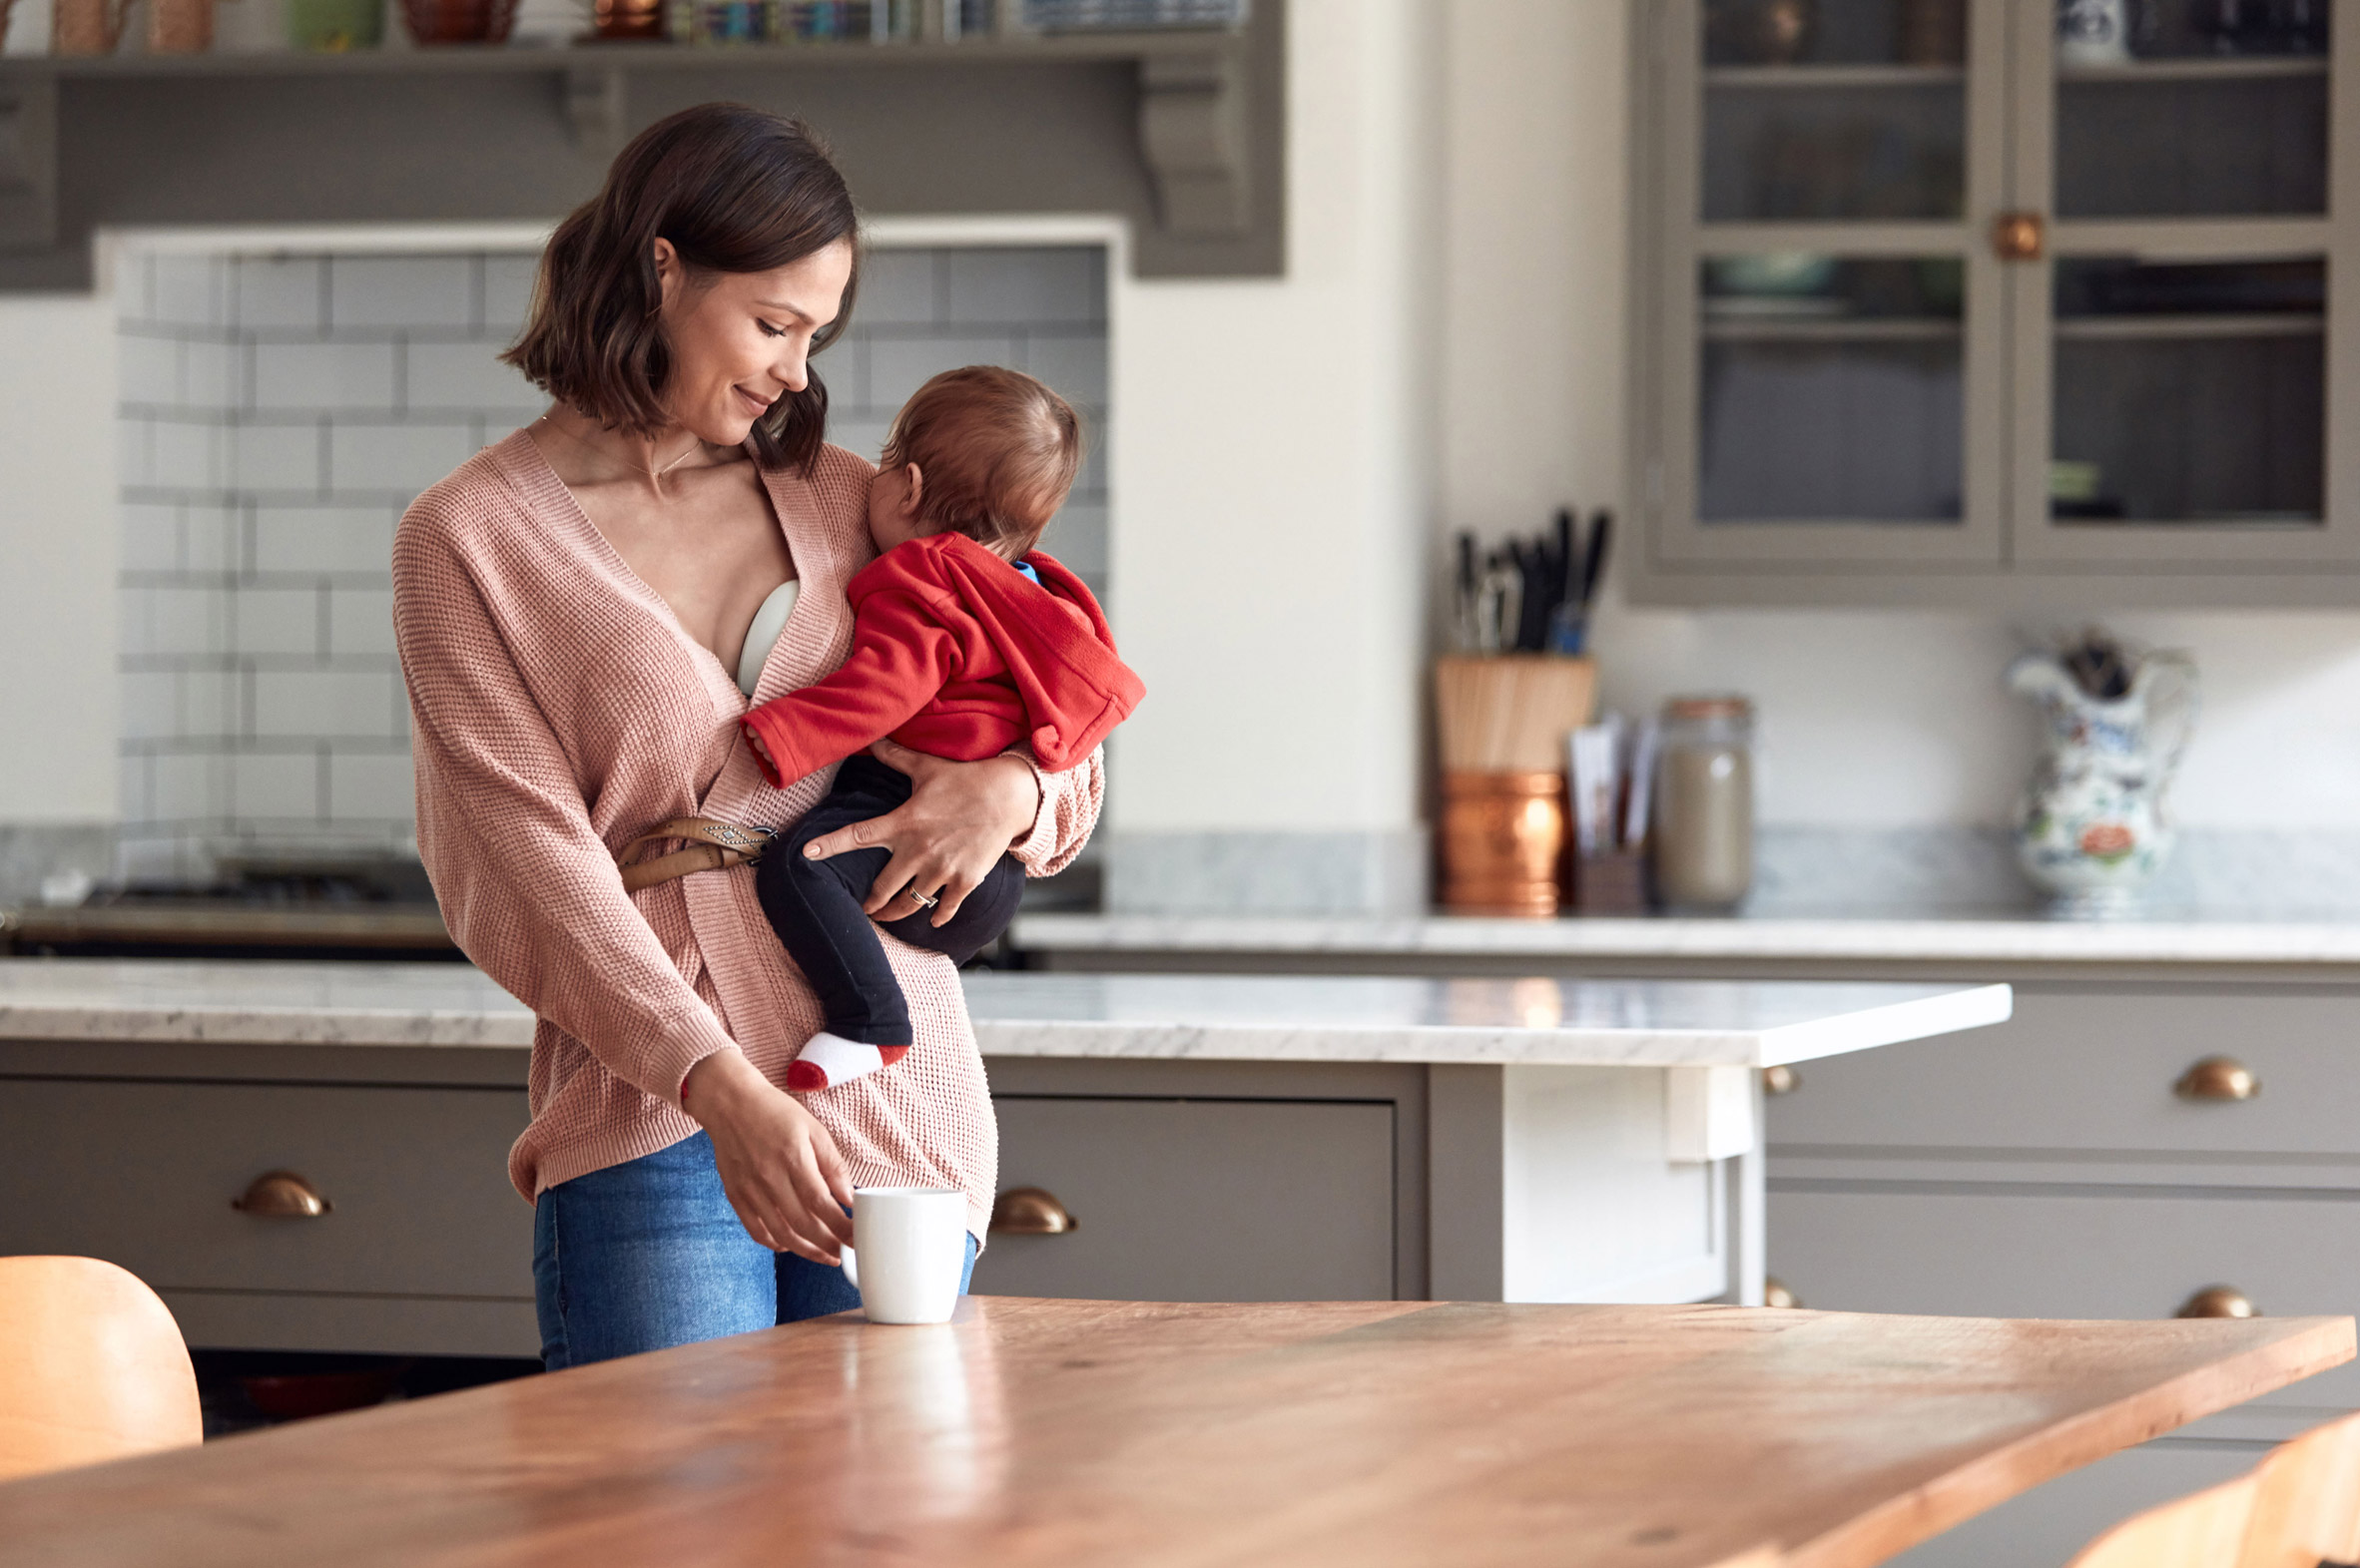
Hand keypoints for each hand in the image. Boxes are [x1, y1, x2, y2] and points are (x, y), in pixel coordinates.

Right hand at [682, 1048, 854, 1262]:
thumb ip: (832, 1165)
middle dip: (829, 1245)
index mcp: (793, 1158)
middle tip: (845, 1253)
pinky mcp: (736, 1195)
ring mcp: (750, 1190)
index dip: (841, 1227)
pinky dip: (776, 1243)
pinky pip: (756, 1230)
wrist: (730, 1103)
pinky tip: (792, 1244)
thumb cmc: (775, 1112)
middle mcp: (770, 1178)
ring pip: (781, 1234)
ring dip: (806, 1251)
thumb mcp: (813, 1129)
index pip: (821, 1203)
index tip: (857, 1238)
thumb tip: (848, 1197)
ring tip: (825, 1256)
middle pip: (803, 1224)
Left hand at [800, 739, 1039, 924]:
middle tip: (865, 909)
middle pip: (882, 889)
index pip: (856, 835)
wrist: (1010, 796)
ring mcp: (942, 870)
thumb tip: (872, 739)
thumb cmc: (967, 780)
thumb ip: (895, 757)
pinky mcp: (965, 880)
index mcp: (903, 823)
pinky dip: (937, 917)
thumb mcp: (927, 767)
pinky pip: (945, 909)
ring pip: (910, 904)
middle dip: (870, 903)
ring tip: (889, 916)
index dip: (829, 845)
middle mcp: (918, 851)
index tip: (805, 854)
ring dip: (896, 914)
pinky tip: (932, 920)